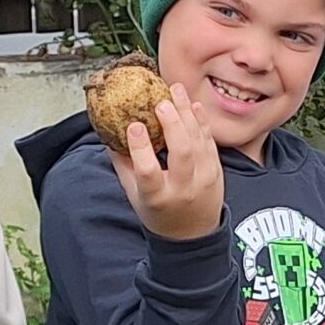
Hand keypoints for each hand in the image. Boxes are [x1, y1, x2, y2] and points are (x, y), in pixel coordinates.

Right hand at [110, 87, 224, 240]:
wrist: (193, 234)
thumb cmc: (157, 211)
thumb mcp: (134, 195)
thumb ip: (122, 165)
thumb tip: (108, 132)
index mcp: (157, 197)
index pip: (148, 171)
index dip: (140, 148)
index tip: (133, 125)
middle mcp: (183, 188)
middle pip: (181, 152)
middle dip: (172, 123)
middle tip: (160, 101)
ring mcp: (204, 179)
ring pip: (198, 142)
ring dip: (187, 113)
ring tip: (175, 90)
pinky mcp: (216, 170)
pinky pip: (209, 140)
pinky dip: (201, 121)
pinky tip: (191, 104)